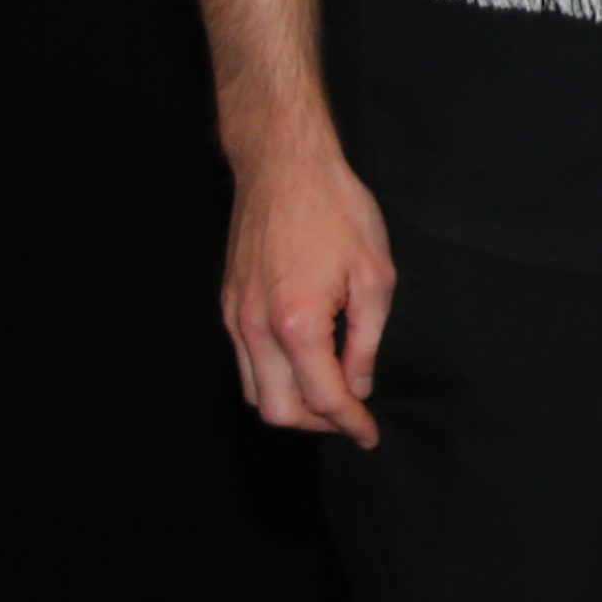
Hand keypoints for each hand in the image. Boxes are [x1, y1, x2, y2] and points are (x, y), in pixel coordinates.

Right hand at [222, 137, 398, 445]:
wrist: (283, 167)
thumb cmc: (336, 211)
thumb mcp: (375, 276)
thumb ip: (366, 341)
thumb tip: (358, 386)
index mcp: (297, 322)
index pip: (322, 398)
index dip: (350, 423)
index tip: (369, 434)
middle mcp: (255, 327)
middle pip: (278, 411)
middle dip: (318, 424)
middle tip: (351, 418)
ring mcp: (235, 317)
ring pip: (255, 392)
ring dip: (293, 405)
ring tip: (330, 395)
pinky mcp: (227, 305)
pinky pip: (244, 363)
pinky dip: (273, 379)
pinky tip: (303, 366)